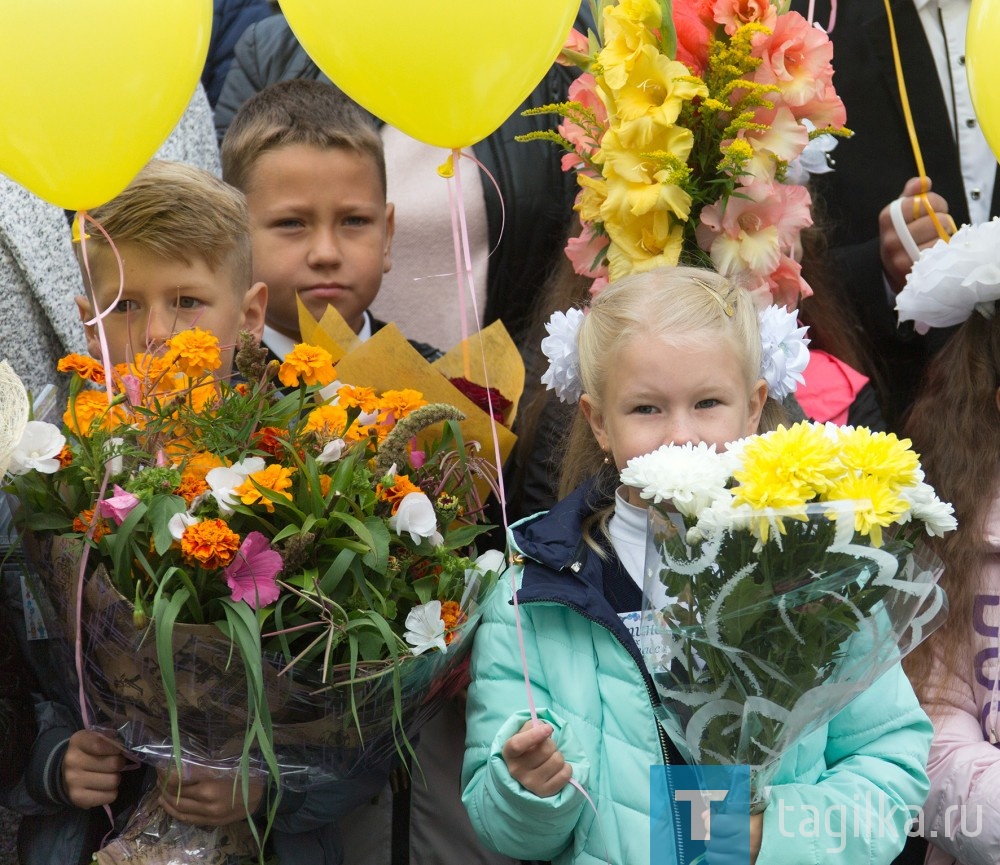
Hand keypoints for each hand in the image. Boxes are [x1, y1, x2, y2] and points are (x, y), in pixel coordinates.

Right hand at [62, 729, 124, 808]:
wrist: (66, 774)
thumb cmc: (88, 753)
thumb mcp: (95, 738)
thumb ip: (109, 738)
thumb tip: (124, 743)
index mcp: (78, 741)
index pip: (101, 743)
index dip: (116, 747)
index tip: (118, 749)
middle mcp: (73, 761)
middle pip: (114, 763)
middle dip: (119, 763)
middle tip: (114, 763)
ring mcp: (73, 781)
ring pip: (114, 780)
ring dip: (115, 778)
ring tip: (108, 775)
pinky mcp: (78, 798)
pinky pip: (110, 796)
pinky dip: (111, 793)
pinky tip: (103, 788)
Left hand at [157, 763, 263, 826]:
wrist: (261, 796)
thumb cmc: (244, 776)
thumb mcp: (224, 768)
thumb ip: (203, 770)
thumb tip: (181, 767)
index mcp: (209, 788)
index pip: (179, 785)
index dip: (167, 778)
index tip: (161, 770)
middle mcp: (206, 804)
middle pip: (177, 799)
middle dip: (164, 790)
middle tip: (159, 780)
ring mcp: (208, 816)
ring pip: (180, 812)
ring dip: (167, 803)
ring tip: (160, 794)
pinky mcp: (211, 823)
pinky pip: (189, 819)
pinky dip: (177, 813)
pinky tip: (172, 807)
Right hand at [501, 720, 571, 797]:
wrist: (528, 772)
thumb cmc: (528, 747)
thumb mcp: (524, 733)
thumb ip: (532, 726)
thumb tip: (544, 728)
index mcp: (509, 752)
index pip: (518, 744)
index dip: (534, 735)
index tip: (548, 729)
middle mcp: (516, 770)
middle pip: (545, 749)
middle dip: (551, 744)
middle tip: (546, 747)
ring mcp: (530, 783)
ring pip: (557, 760)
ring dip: (558, 755)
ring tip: (550, 759)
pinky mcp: (544, 792)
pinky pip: (565, 774)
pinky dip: (566, 768)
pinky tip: (557, 769)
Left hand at [703, 808, 763, 864]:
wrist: (780, 835)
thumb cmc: (760, 817)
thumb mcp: (745, 806)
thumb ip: (723, 808)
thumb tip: (703, 816)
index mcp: (745, 828)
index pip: (713, 825)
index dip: (709, 821)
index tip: (712, 819)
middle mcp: (744, 847)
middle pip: (710, 842)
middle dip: (710, 834)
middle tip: (717, 831)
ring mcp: (745, 860)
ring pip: (712, 856)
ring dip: (713, 848)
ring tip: (721, 841)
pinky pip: (721, 864)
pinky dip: (720, 857)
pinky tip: (726, 851)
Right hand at [878, 176, 955, 292]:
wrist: (891, 271)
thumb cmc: (901, 236)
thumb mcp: (901, 213)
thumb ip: (911, 195)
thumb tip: (924, 181)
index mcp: (888, 218)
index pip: (923, 201)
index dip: (936, 202)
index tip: (935, 208)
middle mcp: (892, 238)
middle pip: (935, 219)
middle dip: (943, 220)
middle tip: (938, 226)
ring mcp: (901, 256)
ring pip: (940, 236)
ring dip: (944, 236)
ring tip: (937, 239)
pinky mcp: (913, 270)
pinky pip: (939, 253)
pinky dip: (943, 250)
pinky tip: (937, 251)